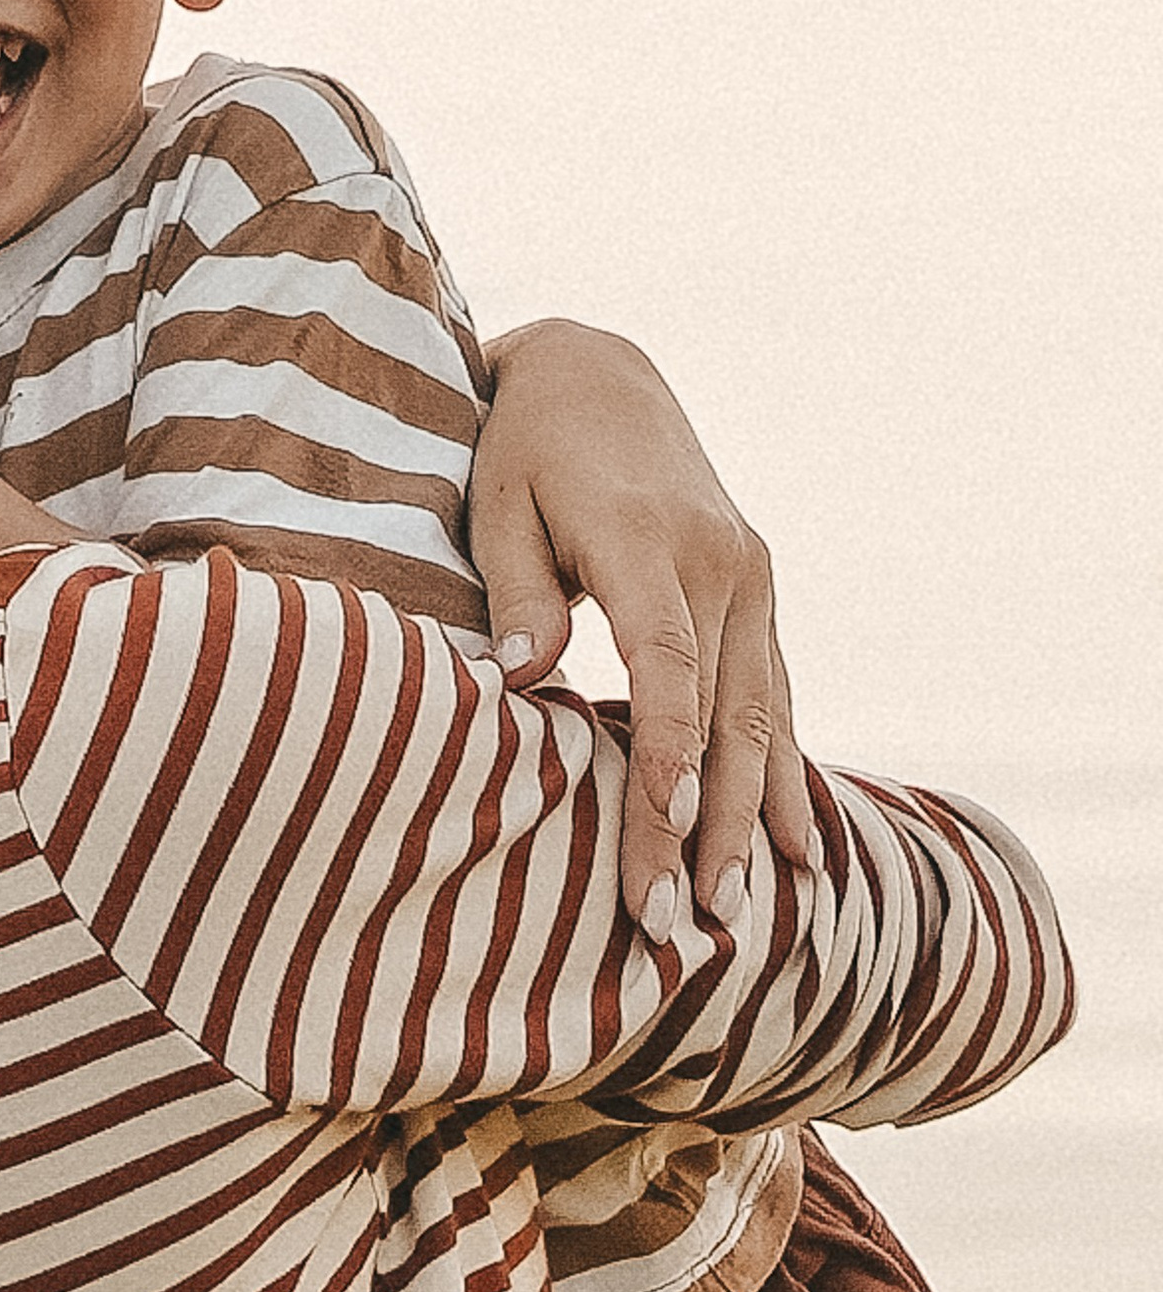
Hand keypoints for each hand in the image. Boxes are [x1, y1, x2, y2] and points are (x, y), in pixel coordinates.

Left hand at [470, 320, 812, 935]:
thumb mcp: (497, 500)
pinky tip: (795, 850)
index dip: (669, 758)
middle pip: (724, 713)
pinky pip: (779, 694)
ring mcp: (753, 577)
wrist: (597, 372)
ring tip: (734, 909)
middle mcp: (722, 561)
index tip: (662, 838)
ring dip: (751, 816)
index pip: (667, 668)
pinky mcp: (759, 592)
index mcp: (648, 540)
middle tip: (678, 920)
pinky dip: (785, 773)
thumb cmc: (524, 444)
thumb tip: (519, 676)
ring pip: (765, 714)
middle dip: (705, 823)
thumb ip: (517, 590)